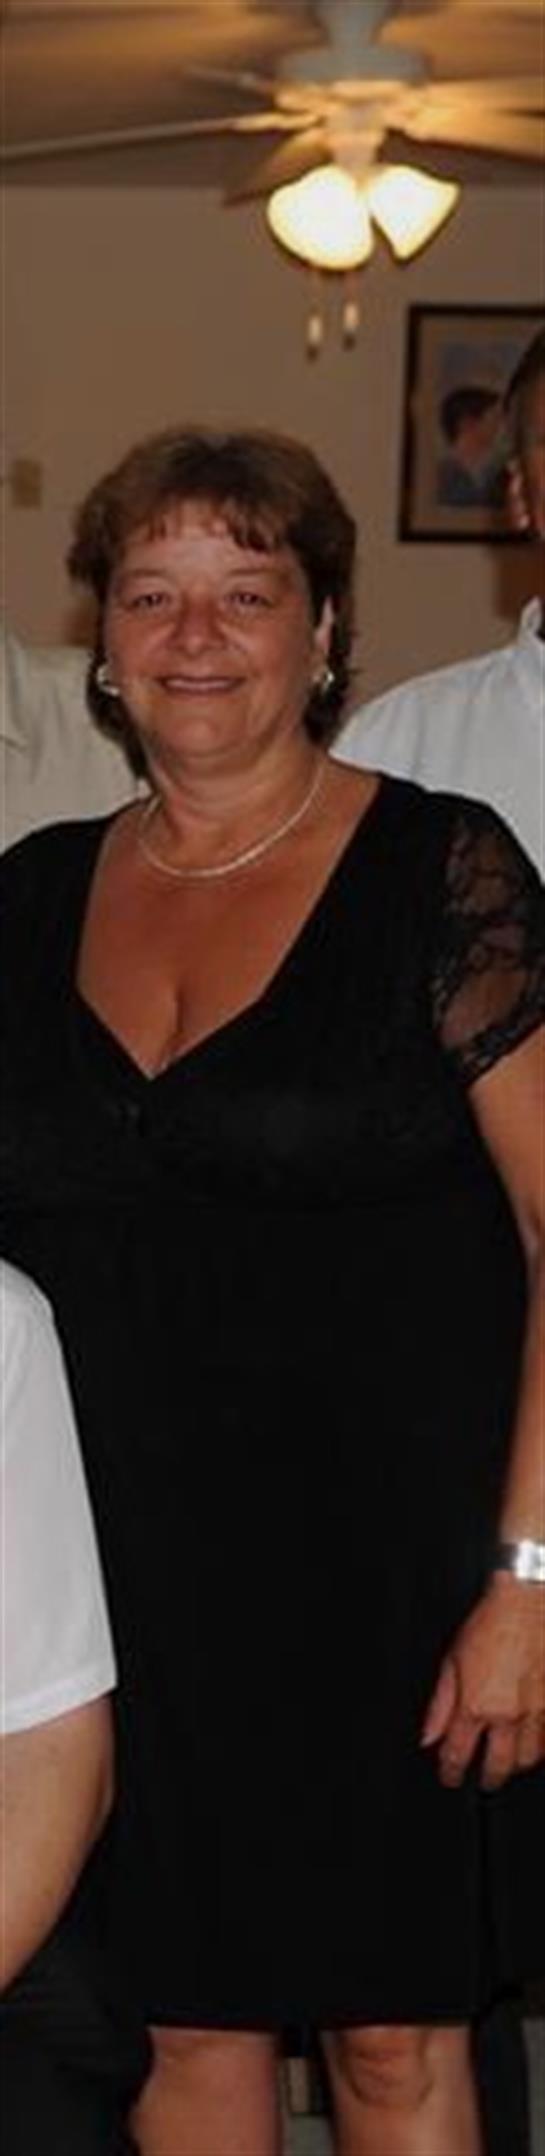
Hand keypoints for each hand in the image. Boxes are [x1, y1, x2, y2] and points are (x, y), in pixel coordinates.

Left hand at [421, 1575, 544, 1789]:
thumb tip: (428, 1736)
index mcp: (476, 1705)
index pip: (458, 1755)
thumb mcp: (453, 1660)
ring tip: (508, 1760)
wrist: (531, 1601)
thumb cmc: (493, 1622)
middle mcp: (509, 1715)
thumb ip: (440, 1705)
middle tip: (483, 1780)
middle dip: (488, 1780)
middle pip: (498, 1767)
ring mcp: (538, 1712)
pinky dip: (539, 1747)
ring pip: (528, 1759)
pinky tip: (531, 1741)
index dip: (451, 1772)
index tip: (450, 1776)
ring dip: (515, 1764)